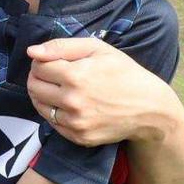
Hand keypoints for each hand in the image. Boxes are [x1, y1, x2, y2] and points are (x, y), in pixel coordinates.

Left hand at [27, 36, 181, 146]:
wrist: (151, 109)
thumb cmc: (125, 73)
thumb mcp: (98, 49)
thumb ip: (61, 47)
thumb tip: (32, 52)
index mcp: (75, 76)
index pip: (38, 67)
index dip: (43, 62)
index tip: (55, 62)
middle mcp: (72, 101)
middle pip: (34, 87)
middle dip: (39, 78)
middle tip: (55, 76)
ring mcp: (75, 122)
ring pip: (40, 106)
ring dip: (44, 96)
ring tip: (61, 89)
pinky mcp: (79, 137)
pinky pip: (53, 123)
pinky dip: (56, 113)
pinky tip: (71, 105)